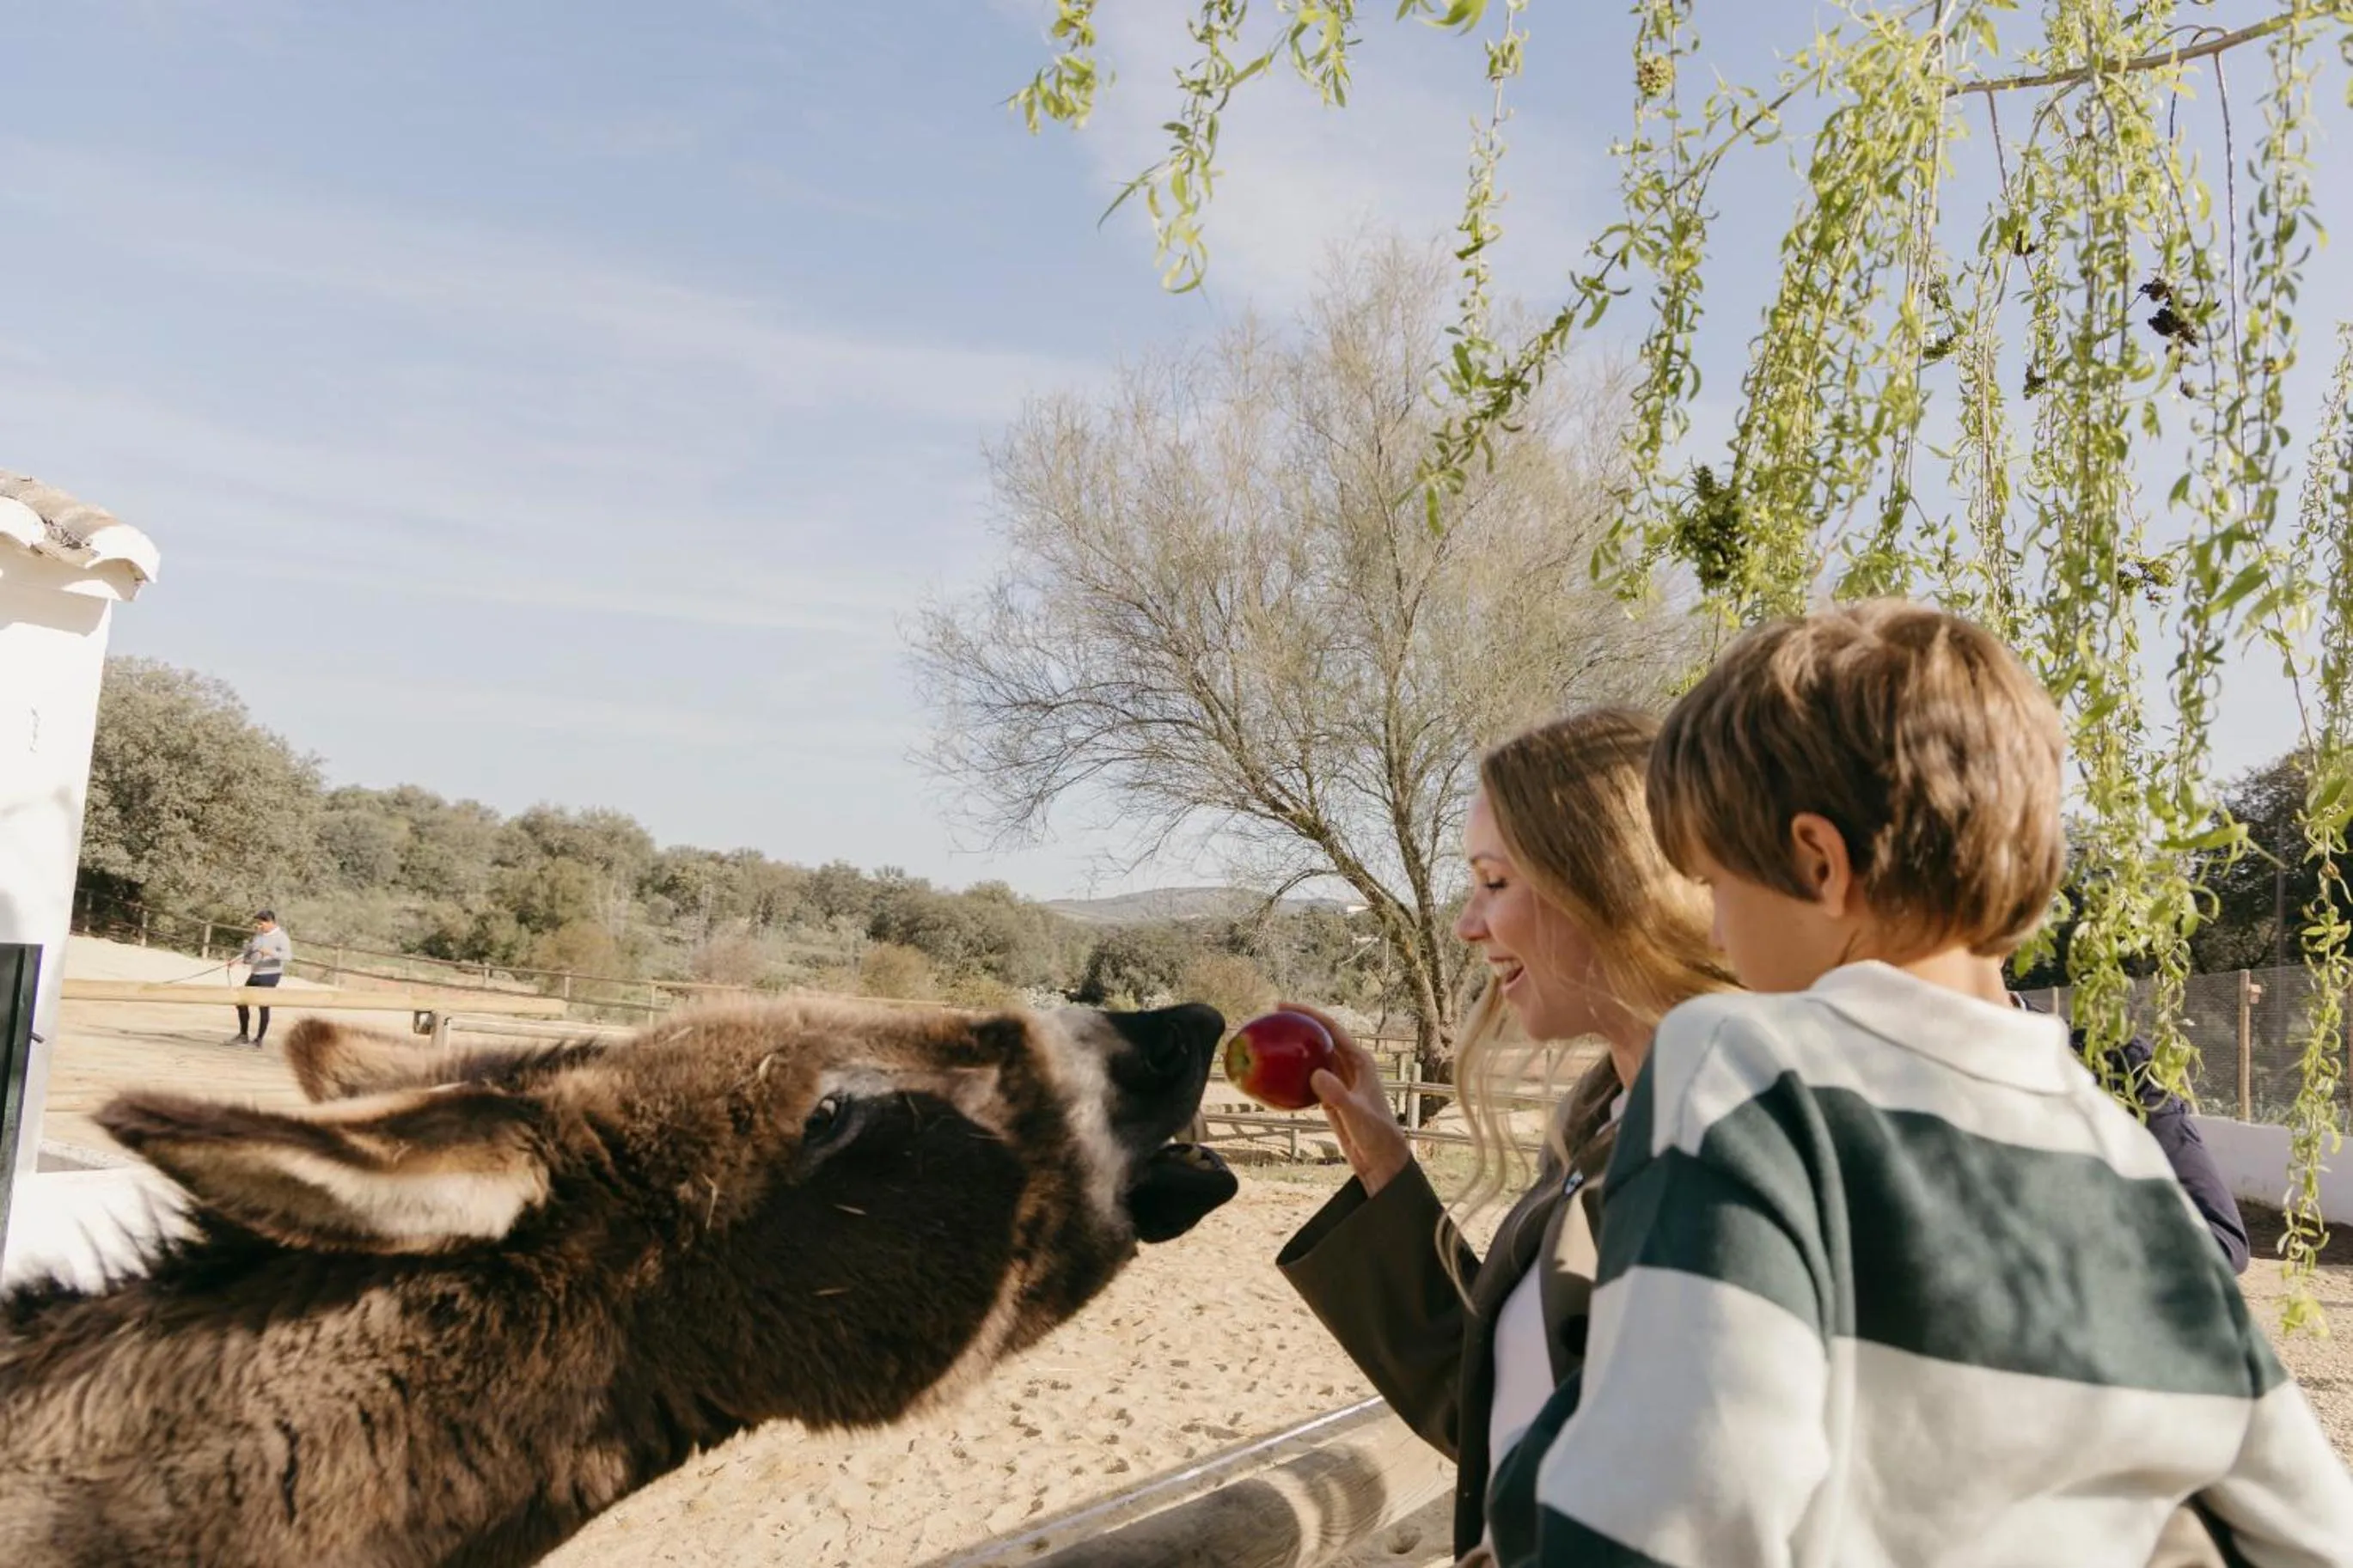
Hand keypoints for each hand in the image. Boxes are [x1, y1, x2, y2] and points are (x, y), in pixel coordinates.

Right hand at [1279, 1001, 1411, 1196]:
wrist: (1381, 1160)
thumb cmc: (1376, 1135)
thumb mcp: (1356, 1114)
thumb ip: (1337, 1095)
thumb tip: (1316, 1075)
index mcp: (1359, 1061)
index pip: (1331, 1028)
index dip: (1307, 1013)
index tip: (1282, 1006)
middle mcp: (1349, 1066)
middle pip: (1320, 1037)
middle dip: (1298, 1025)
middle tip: (1269, 1020)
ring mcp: (1339, 1081)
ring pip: (1313, 1057)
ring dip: (1294, 1049)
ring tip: (1268, 1043)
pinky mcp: (1330, 1096)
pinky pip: (1308, 1078)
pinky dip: (1293, 1074)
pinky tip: (1274, 1076)